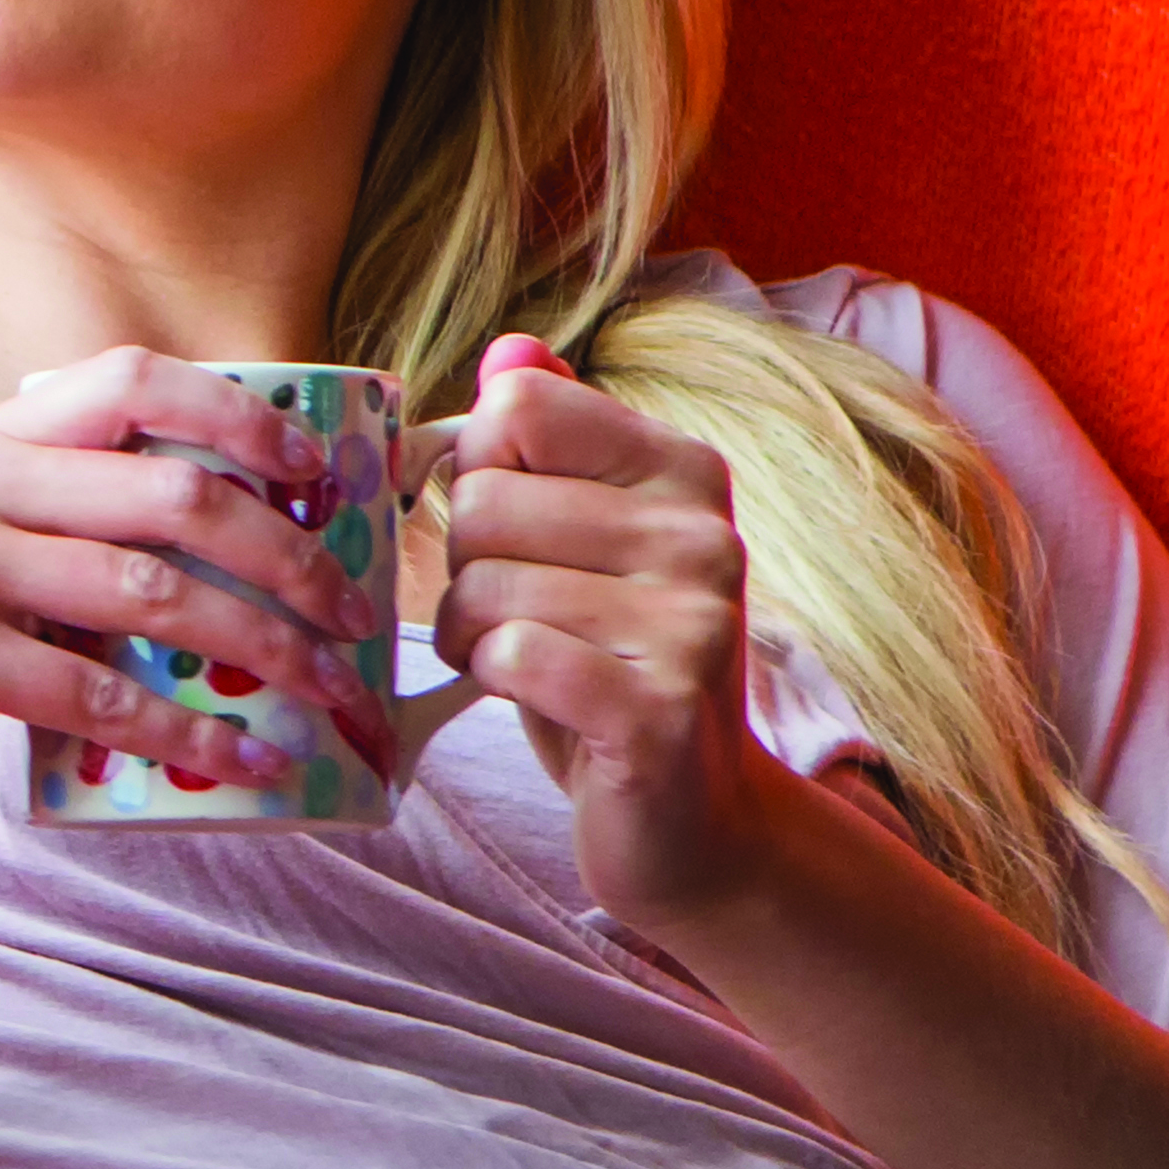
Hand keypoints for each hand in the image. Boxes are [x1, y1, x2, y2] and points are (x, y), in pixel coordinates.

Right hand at [0, 346, 390, 861]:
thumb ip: (44, 537)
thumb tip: (203, 572)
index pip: (131, 382)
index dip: (243, 415)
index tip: (317, 474)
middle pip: (178, 492)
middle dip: (294, 556)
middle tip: (355, 617)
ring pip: (160, 595)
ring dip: (270, 652)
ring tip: (329, 698)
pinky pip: (104, 696)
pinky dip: (193, 735)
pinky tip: (247, 763)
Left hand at [428, 331, 813, 928]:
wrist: (693, 821)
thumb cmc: (610, 665)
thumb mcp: (580, 544)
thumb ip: (549, 444)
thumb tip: (510, 348)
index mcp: (683, 471)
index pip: (514, 409)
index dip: (473, 474)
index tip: (508, 533)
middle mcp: (702, 533)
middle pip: (482, 499)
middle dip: (466, 569)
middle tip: (518, 617)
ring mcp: (691, 621)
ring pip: (486, 584)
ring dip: (473, 636)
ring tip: (528, 663)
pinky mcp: (658, 708)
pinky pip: (512, 656)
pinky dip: (495, 680)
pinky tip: (539, 698)